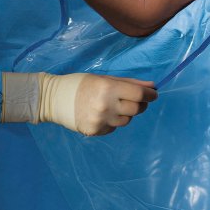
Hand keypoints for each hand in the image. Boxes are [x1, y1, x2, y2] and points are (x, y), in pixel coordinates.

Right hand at [39, 73, 157, 135]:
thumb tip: (152, 86)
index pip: (138, 93)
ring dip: (126, 113)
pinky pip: (114, 127)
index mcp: (108, 88)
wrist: (55, 98)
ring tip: (113, 105)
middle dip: (141, 104)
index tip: (154, 93)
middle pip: (136, 109)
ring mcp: (100, 120)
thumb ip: (130, 82)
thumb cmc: (82, 84)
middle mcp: (106, 105)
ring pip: (127, 120)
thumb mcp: (105, 78)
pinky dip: (113, 121)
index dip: (150, 94)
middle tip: (137, 99)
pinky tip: (102, 113)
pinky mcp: (95, 131)